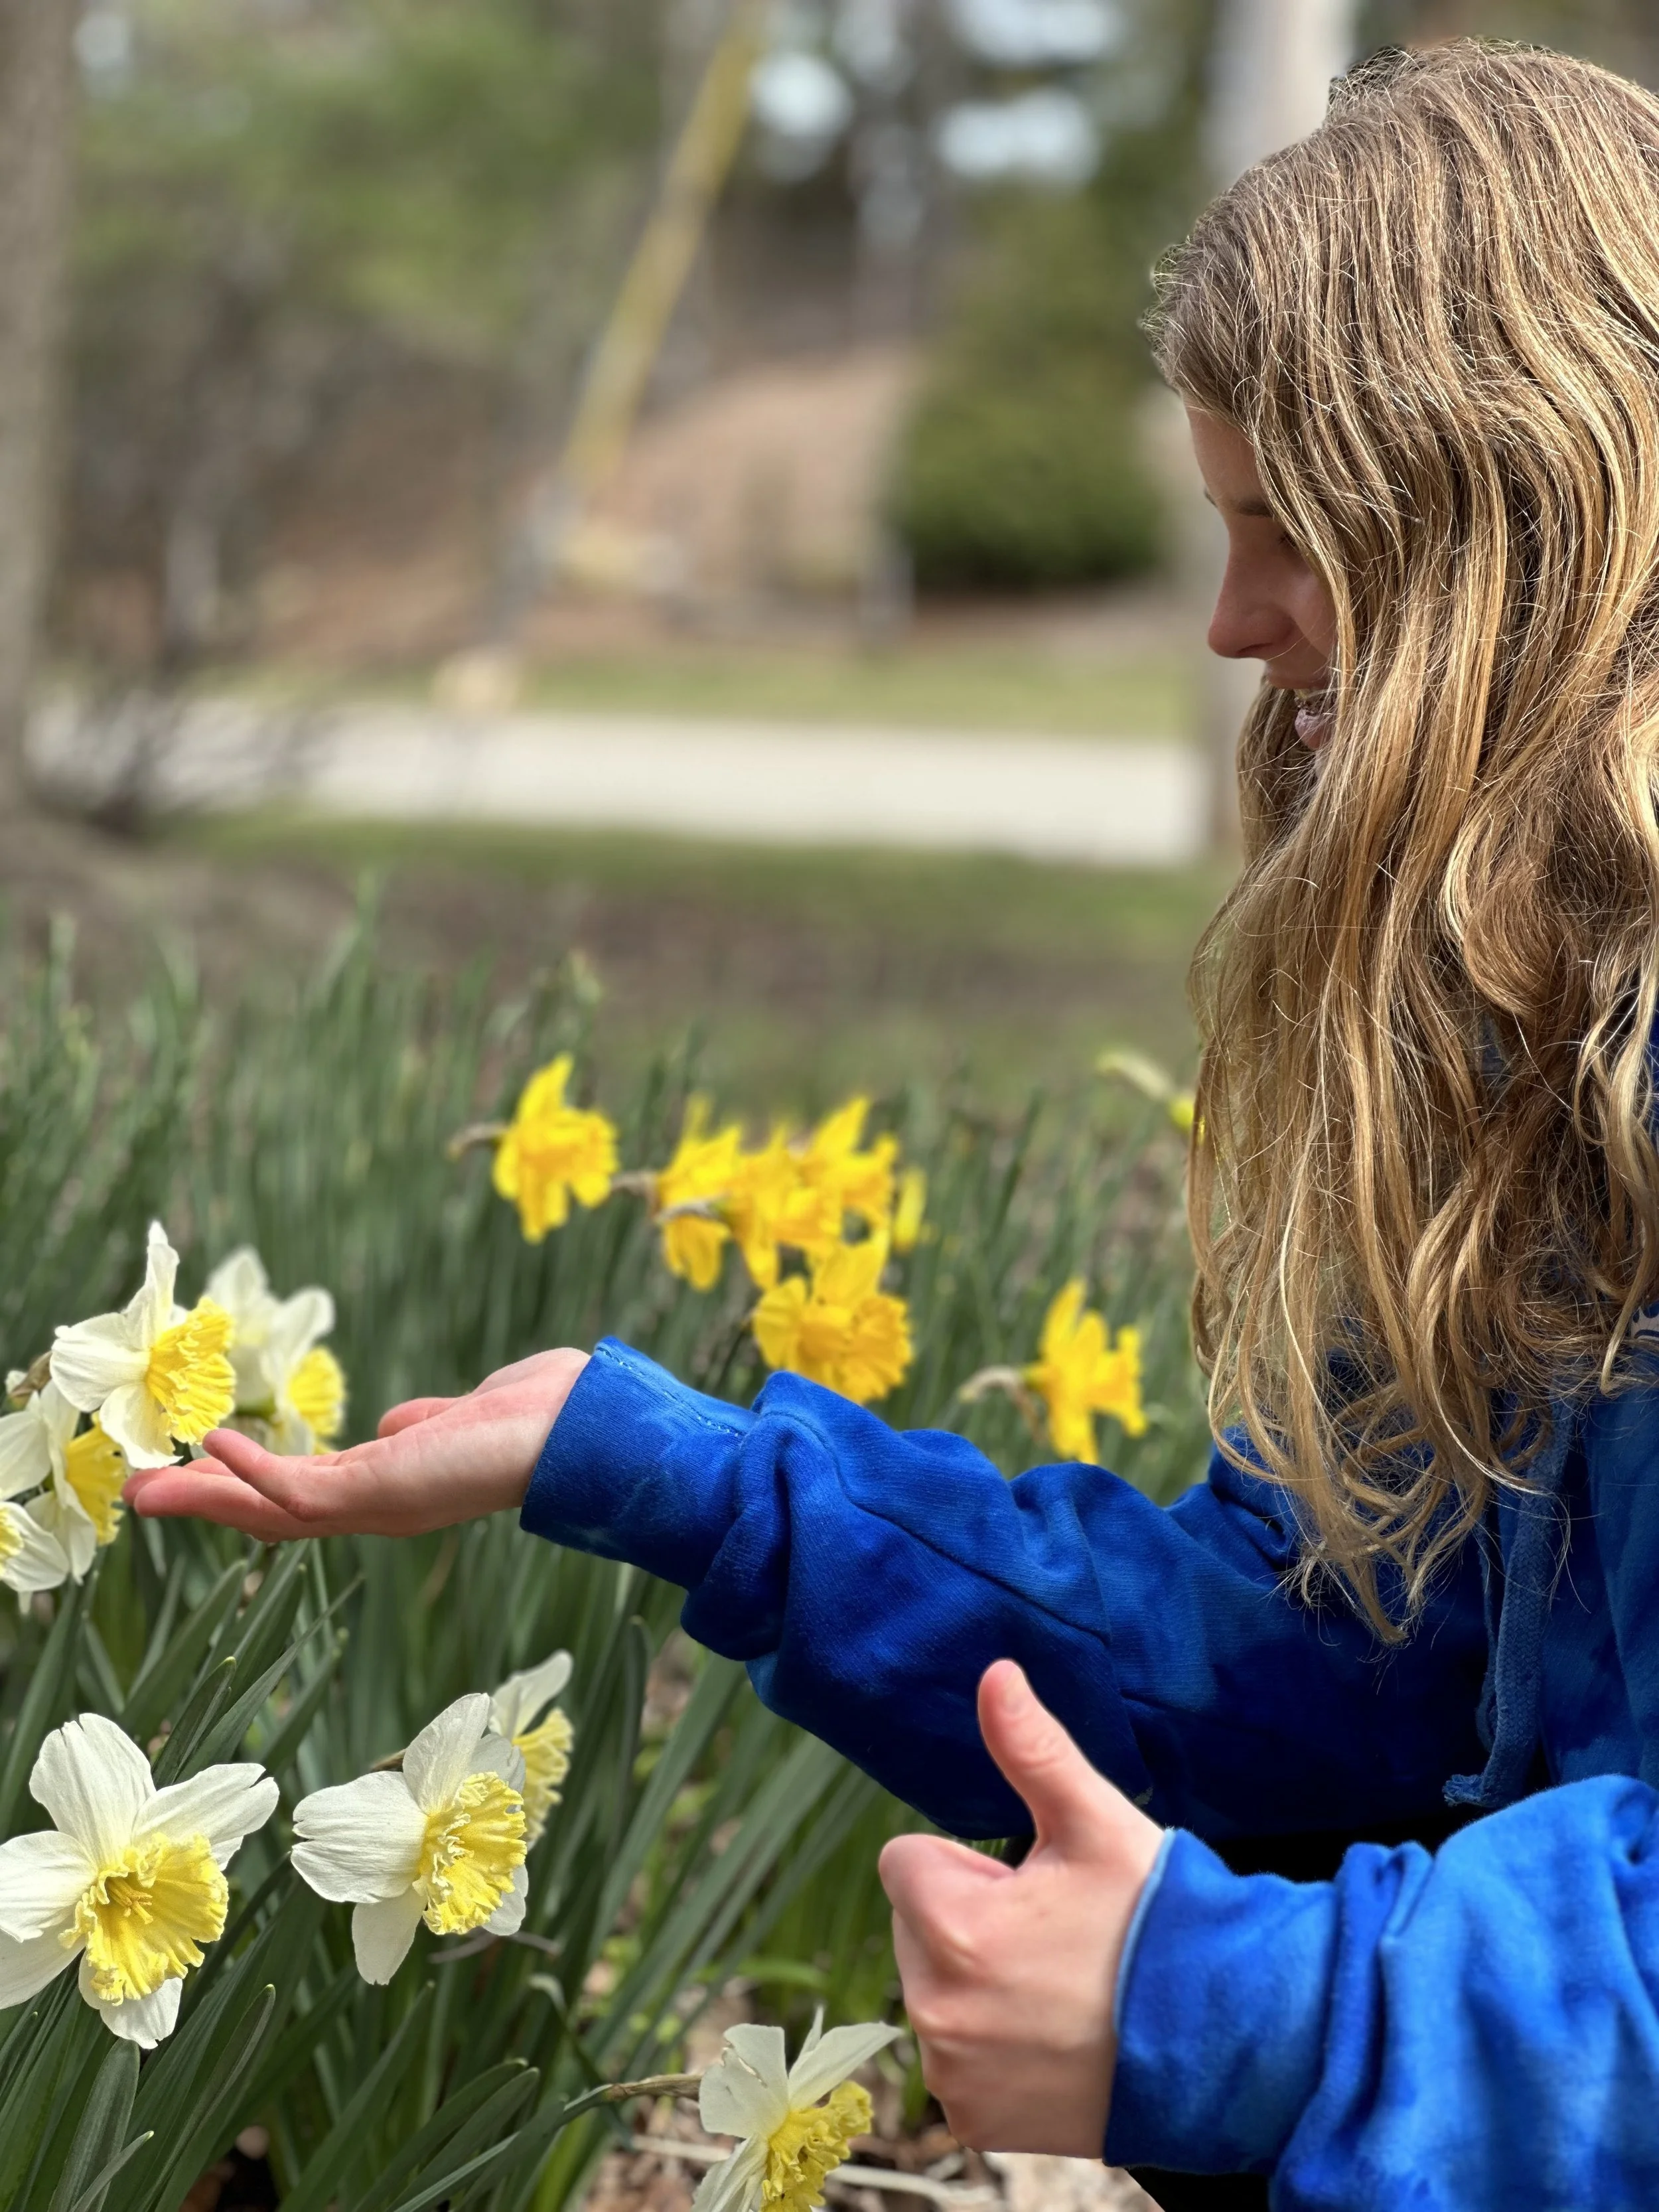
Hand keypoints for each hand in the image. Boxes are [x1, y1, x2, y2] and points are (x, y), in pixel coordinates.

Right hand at [122, 1347, 589, 1539]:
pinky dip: (253, 1471)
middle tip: (139, 1494)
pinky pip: (299, 1490)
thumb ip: (423, 1426)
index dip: (245, 1484)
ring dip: (206, 1496)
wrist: (582, 1429)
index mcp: (392, 1488)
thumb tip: (397, 1424)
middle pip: (270, 1513)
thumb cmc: (534, 1415)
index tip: (195, 1467)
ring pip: (270, 1510)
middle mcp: (377, 1506)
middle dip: (205, 1501)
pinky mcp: (380, 1492)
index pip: (301, 1494)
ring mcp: (376, 1503)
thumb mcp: (458, 1418)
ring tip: (145, 1487)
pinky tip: (211, 1445)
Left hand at [879, 1660, 1163, 2155]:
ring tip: (1061, 1988)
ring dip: (980, 1984)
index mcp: (954, 1929)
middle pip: (917, 1929)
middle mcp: (938, 2010)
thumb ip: (1031, 1749)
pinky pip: (959, 2061)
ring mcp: (956, 2075)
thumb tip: (994, 1674)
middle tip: (1054, 1936)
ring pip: (938, 1992)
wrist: (1227, 2045)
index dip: (968, 1865)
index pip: (907, 1863)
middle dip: (969, 1921)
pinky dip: (995, 2049)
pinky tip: (1056, 2041)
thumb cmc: (1161, 1927)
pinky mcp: (978, 2122)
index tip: (1029, 1886)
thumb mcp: (1095, 1824)